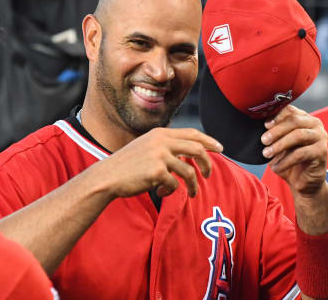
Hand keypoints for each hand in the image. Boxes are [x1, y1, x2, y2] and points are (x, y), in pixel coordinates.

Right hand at [88, 127, 222, 198]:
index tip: (220, 148)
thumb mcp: (146, 147)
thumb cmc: (127, 165)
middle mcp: (161, 141)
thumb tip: (190, 153)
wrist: (107, 177)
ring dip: (193, 185)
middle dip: (207, 163)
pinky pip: (174, 184)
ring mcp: (159, 156)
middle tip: (209, 175)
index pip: (192, 133)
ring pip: (189, 171)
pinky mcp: (156, 172)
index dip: (209, 140)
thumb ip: (166, 146)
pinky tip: (160, 193)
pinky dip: (171, 191)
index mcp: (160, 133)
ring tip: (191, 193)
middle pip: (197, 149)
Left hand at [260, 105, 327, 196]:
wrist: (303, 180)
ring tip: (267, 154)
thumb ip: (274, 132)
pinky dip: (285, 161)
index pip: (290, 110)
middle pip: (294, 121)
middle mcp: (315, 124)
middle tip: (263, 141)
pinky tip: (276, 167)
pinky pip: (301, 154)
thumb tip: (260, 126)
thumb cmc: (290, 158)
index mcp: (304, 118)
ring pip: (298, 135)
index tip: (264, 125)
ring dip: (279, 145)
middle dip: (276, 131)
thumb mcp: (280, 142)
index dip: (276, 116)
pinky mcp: (322, 152)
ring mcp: (320, 137)